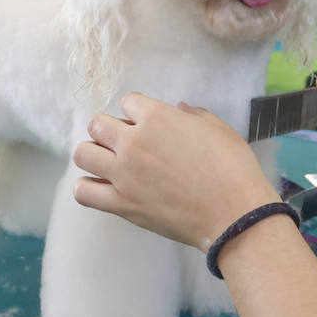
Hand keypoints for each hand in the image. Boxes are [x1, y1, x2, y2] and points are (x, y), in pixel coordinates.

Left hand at [73, 93, 280, 250]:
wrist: (234, 214)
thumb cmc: (233, 168)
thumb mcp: (218, 129)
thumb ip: (194, 115)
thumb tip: (179, 109)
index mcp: (157, 118)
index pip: (128, 101)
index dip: (138, 112)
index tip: (149, 124)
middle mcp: (133, 142)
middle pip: (97, 124)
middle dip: (110, 129)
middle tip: (126, 143)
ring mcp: (123, 174)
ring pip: (83, 154)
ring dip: (94, 154)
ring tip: (110, 163)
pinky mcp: (121, 204)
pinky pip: (83, 192)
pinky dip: (88, 188)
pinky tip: (104, 187)